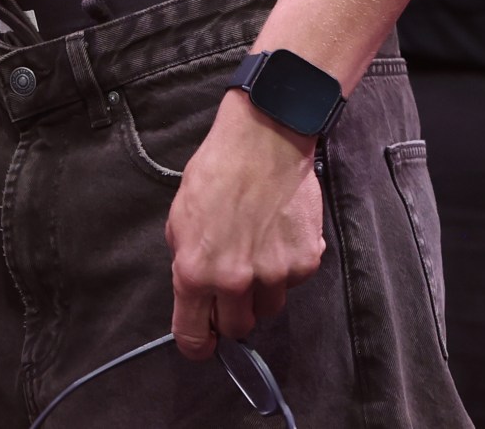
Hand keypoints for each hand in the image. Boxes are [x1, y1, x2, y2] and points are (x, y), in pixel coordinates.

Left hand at [165, 94, 325, 357]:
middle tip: (233, 286)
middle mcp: (234, 281)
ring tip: (257, 251)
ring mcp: (273, 275)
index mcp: (195, 271)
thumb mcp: (180, 217)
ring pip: (268, 308)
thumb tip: (196, 292)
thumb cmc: (216, 173)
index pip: (193, 334)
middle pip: (236, 328)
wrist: (264, 141)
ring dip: (261, 291)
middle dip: (232, 313)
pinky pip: (292, 282)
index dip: (197, 343)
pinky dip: (286, 267)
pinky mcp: (304, 263)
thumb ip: (187, 260)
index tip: (202, 342)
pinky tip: (278, 235)